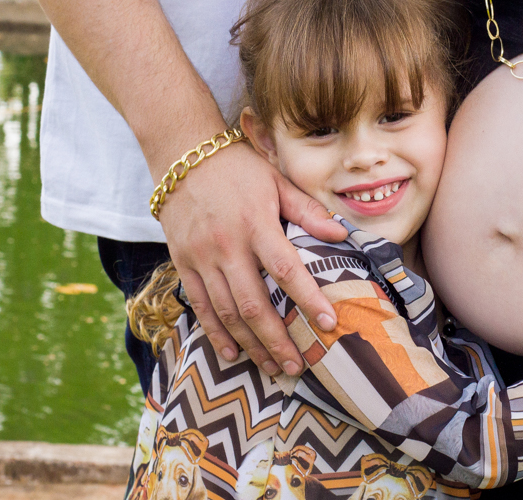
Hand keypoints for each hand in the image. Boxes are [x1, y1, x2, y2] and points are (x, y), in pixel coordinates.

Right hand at [160, 142, 346, 376]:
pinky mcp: (182, 263)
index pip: (287, 270)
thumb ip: (308, 211)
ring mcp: (201, 257)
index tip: (329, 323)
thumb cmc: (238, 168)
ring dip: (251, 344)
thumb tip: (341, 233)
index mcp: (256, 224)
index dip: (308, 299)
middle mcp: (227, 246)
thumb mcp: (277, 180)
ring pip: (227, 312)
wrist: (181, 156)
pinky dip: (216, 333)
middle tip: (299, 365)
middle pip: (254, 304)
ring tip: (273, 366)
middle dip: (278, 339)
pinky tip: (233, 353)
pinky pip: (200, 305)